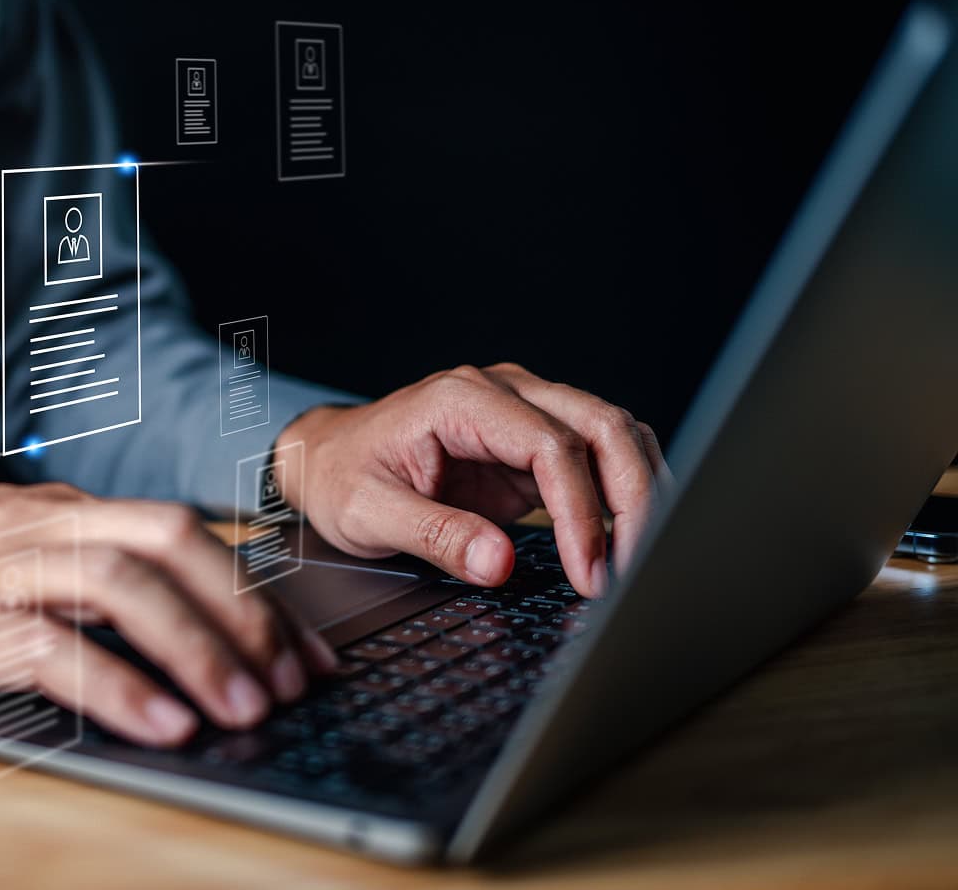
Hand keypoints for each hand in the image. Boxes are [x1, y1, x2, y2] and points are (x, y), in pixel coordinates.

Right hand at [0, 483, 334, 746]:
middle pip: (169, 542)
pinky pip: (54, 647)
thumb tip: (156, 641)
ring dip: (199, 648)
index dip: (249, 590)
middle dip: (245, 612)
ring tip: (245, 708)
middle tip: (292, 681)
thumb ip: (64, 586)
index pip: (174, 532)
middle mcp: (32, 525)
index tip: (296, 650)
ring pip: (124, 587)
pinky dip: (118, 686)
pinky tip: (162, 725)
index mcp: (48, 511)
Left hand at [276, 363, 670, 597]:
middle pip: (601, 425)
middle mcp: (502, 392)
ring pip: (613, 434)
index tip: (587, 571)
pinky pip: (597, 458)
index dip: (579, 512)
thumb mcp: (368, 513)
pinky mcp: (532, 443)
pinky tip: (625, 539)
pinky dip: (621, 493)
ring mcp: (524, 412)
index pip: (549, 445)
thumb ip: (433, 535)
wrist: (327, 458)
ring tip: (637, 559)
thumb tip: (496, 562)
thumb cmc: (341, 477)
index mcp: (459, 400)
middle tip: (631, 569)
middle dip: (631, 499)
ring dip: (637, 492)